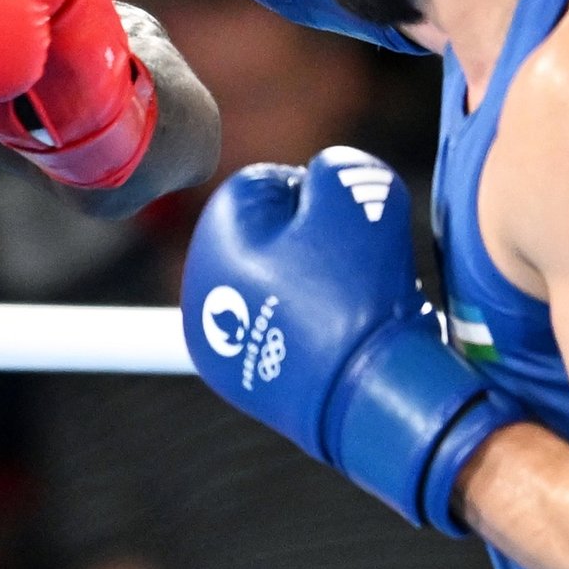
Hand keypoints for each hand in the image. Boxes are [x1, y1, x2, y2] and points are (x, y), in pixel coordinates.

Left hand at [181, 147, 519, 533]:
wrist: (367, 400)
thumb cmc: (358, 292)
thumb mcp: (360, 196)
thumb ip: (338, 168)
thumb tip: (325, 178)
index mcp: (216, 235)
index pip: (268, 184)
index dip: (320, 197)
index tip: (350, 226)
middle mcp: (201, 289)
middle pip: (271, 238)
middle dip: (317, 244)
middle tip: (354, 268)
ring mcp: (219, 340)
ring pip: (279, 286)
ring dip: (317, 286)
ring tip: (352, 306)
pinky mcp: (245, 381)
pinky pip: (283, 332)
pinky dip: (311, 330)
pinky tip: (340, 341)